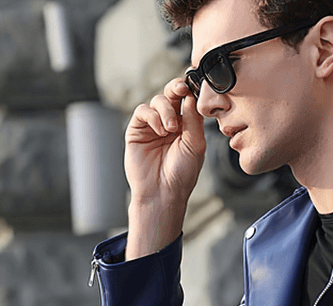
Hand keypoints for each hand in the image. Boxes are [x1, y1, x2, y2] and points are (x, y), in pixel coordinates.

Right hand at [123, 77, 206, 257]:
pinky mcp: (137, 129)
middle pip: (172, 94)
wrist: (163, 192)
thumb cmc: (182, 174)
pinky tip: (160, 131)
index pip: (188, 101)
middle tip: (181, 89)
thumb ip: (194, 121)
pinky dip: (152, 116)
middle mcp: (170, 122)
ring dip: (166, 110)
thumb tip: (191, 97)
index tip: (194, 87)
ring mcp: (153, 125)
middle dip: (177, 88)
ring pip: (158, 100)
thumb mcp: (195, 146)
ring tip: (171, 129)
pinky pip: (143, 111)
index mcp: (187, 126)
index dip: (190, 91)